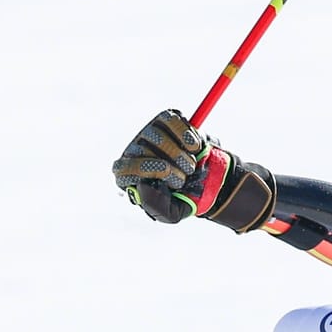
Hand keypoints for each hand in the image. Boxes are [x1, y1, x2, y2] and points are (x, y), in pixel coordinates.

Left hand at [111, 109, 276, 233]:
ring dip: (179, 154)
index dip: (143, 168)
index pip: (123, 167)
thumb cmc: (182, 198)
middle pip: (141, 149)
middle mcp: (135, 151)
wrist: (208, 182)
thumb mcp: (169, 212)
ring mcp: (150, 133)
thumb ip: (154, 205)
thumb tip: (141, 185)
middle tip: (184, 179)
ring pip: (157, 134)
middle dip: (168, 166)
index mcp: (129, 175)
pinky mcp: (167, 120)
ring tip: (190, 167)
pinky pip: (172, 119)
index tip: (166, 172)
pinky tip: (195, 147)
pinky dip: (186, 133)